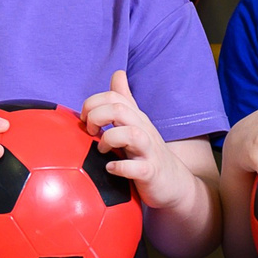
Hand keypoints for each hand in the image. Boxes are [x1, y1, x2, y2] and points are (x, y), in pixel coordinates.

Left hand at [82, 70, 188, 209]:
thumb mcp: (136, 123)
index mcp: (135, 118)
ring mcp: (149, 151)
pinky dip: (120, 167)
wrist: (173, 183)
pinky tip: (110, 168)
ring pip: (132, 134)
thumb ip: (125, 100)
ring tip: (101, 149)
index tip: (84, 120)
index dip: (92, 103)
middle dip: (97, 117)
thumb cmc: (147, 152)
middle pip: (119, 109)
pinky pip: (137, 168)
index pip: (113, 97)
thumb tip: (118, 74)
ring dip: (109, 139)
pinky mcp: (151, 172)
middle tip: (91, 132)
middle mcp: (143, 130)